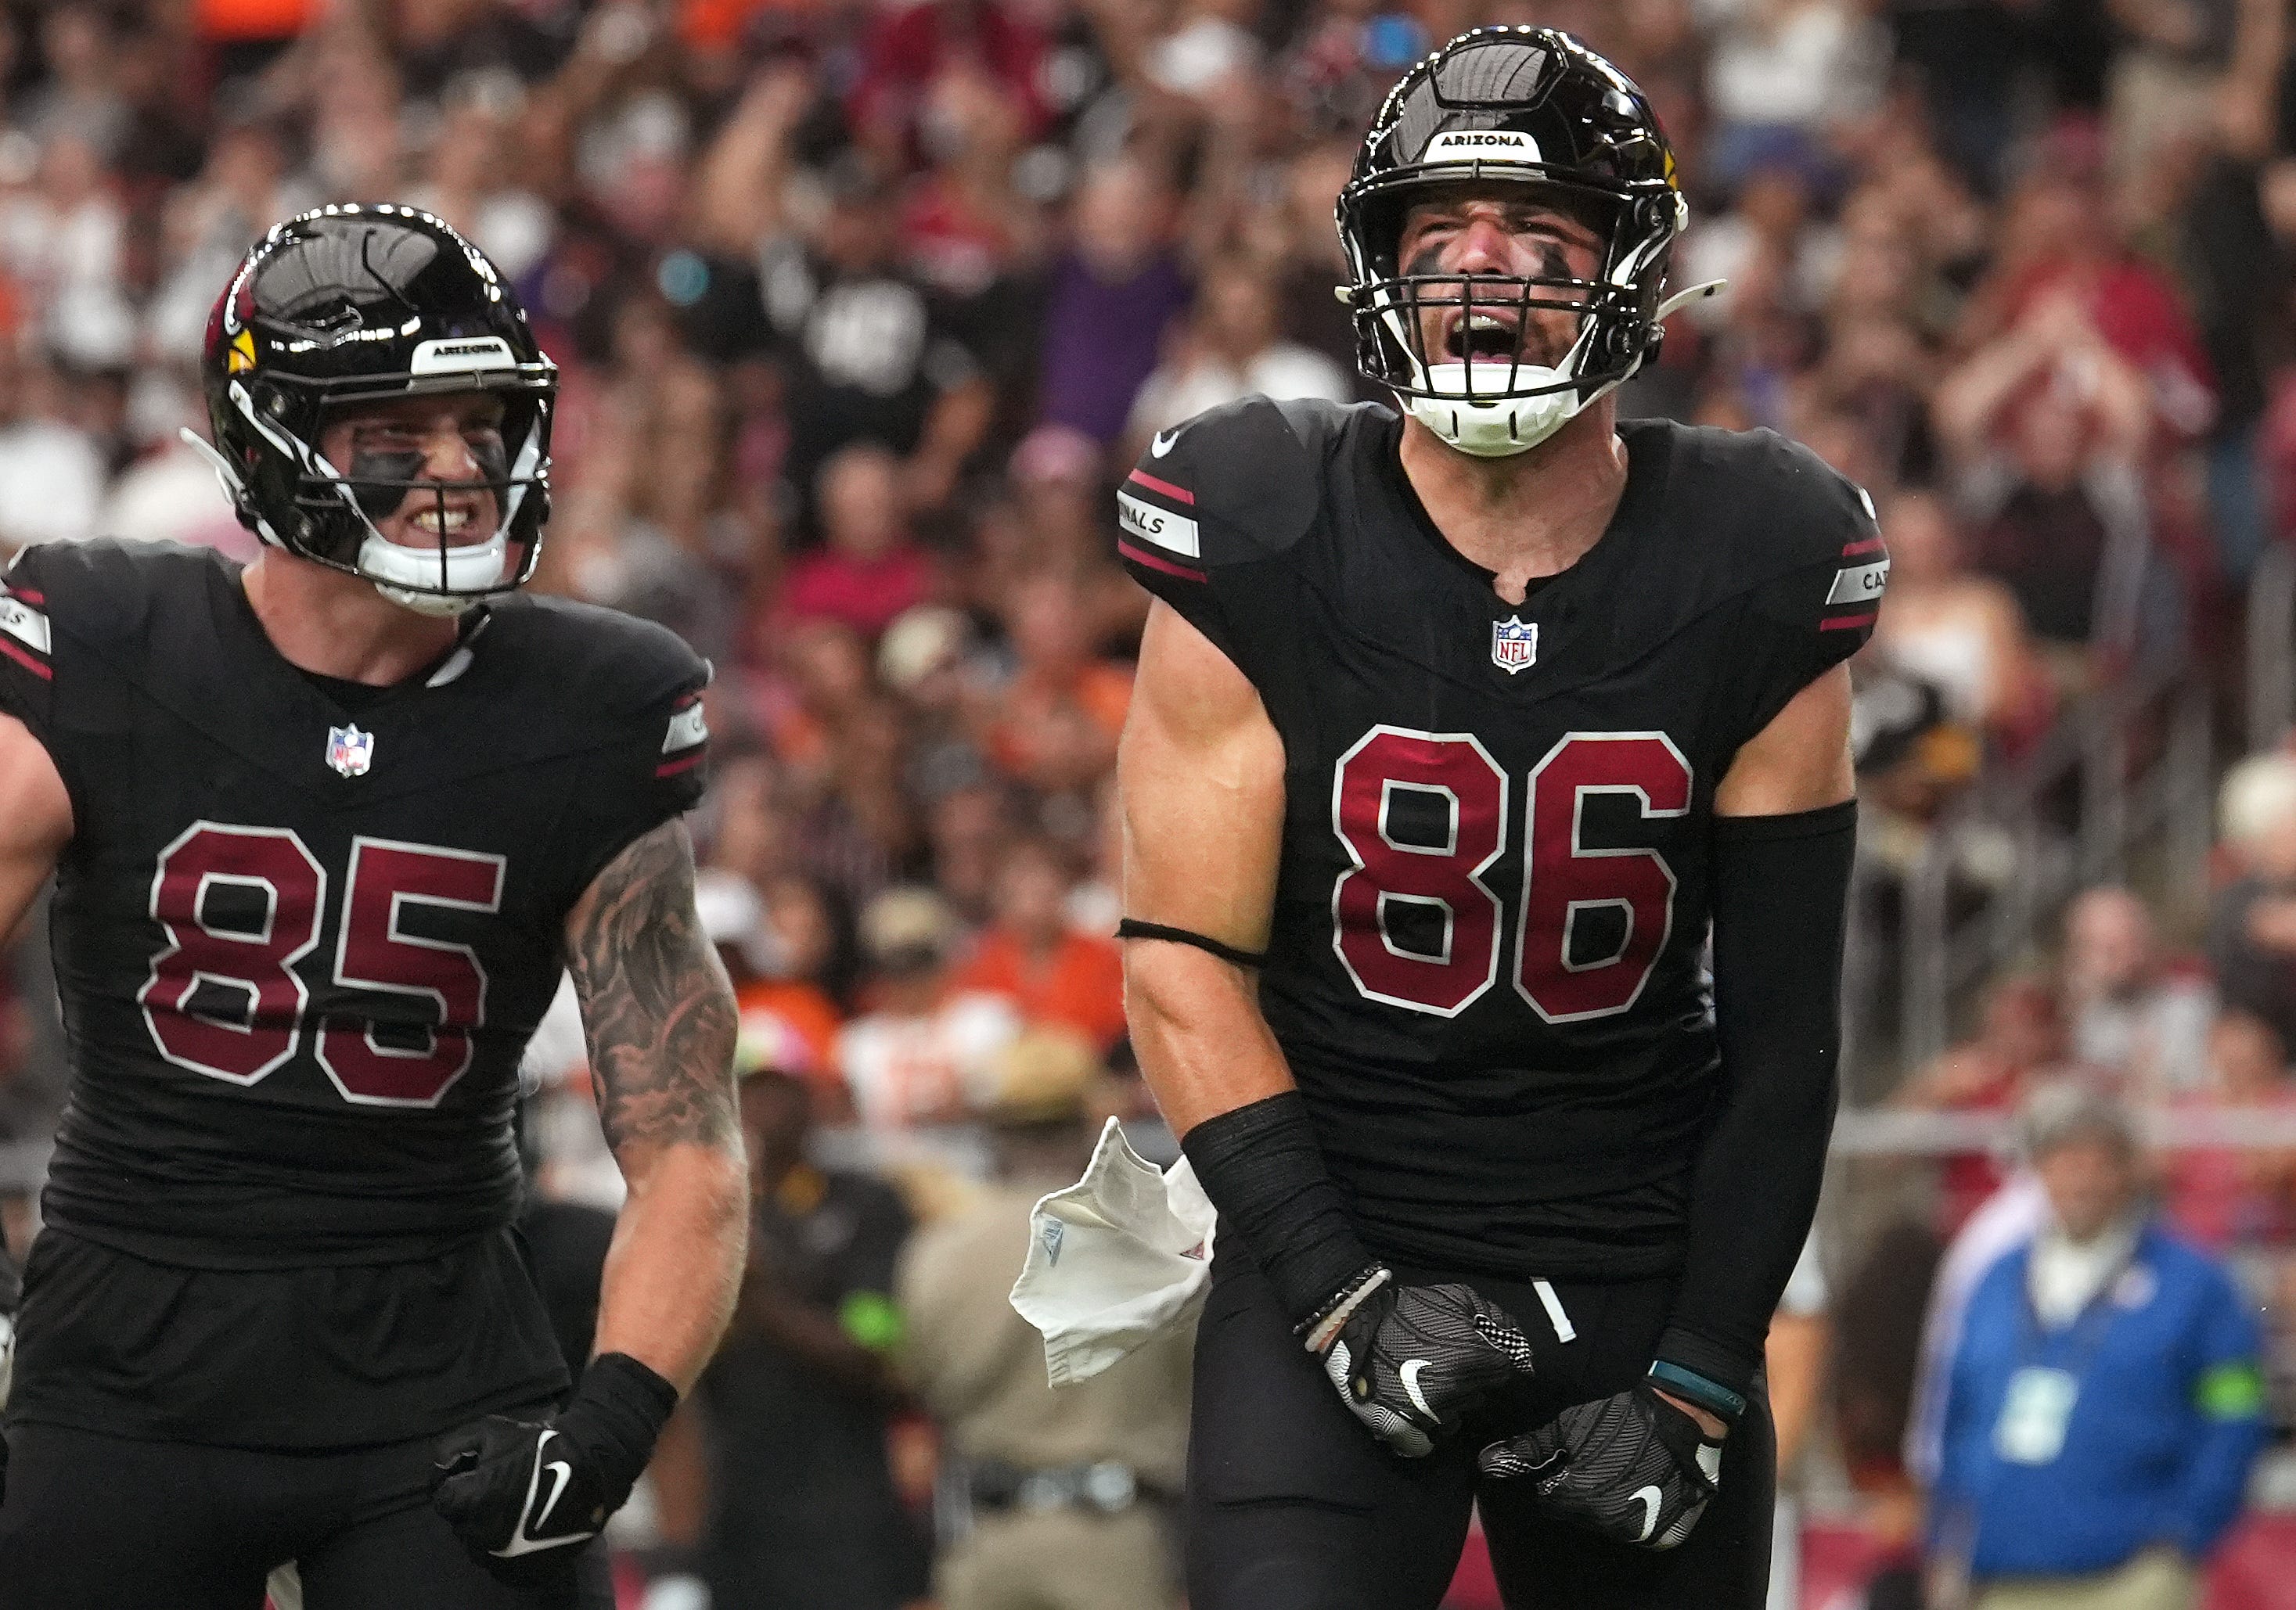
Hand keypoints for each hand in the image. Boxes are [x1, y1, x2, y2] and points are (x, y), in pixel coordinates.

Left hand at [430, 1353, 676, 1586]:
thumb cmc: (538, 1446)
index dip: (457, 1482)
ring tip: (513, 1505)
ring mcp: (506, 1558)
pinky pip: (501, 1564)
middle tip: (499, 1485)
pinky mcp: (526, 1572)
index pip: (443, 1500)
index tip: (476, 1473)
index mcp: (475, 1502)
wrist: (591, 1466)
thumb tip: (438, 1471)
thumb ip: (451, 1448)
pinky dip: (506, 1548)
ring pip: (479, 1546)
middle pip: (460, 1524)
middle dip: (472, 1505)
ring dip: (487, 1528)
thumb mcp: (490, 1431)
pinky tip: (523, 1526)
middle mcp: (486, 1536)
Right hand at [1308, 1271, 1537, 1457]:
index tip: (1483, 1355)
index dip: (1494, 1360)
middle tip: (1452, 1363)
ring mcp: (1430, 1413)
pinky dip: (1429, 1431)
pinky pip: (1428, 1442)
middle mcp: (1456, 1390)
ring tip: (1433, 1381)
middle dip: (1474, 1380)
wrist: (1353, 1322)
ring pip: (1458, 1416)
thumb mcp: (1455, 1297)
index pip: (1504, 1370)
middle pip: (1482, 1394)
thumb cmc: (1407, 1309)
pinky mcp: (1403, 1429)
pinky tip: (1425, 1412)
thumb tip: (1518, 1343)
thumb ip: (1492, 1319)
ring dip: (1453, 1401)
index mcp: (1472, 1358)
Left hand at [1479, 1384, 1723, 1548]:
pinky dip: (1637, 1514)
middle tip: (1597, 1461)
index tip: (1569, 1460)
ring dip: (1608, 1503)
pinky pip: (1641, 1533)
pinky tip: (1640, 1486)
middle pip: (1578, 1515)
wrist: (1680, 1415)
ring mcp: (1642, 1532)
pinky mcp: (1667, 1534)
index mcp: (1578, 1498)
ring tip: (1619, 1470)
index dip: (1555, 1478)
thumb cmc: (1618, 1416)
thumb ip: (1528, 1450)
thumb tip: (1486, 1462)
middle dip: (1579, 1491)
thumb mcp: (1567, 1426)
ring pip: (1609, 1525)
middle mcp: (1609, 1523)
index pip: (1549, 1501)